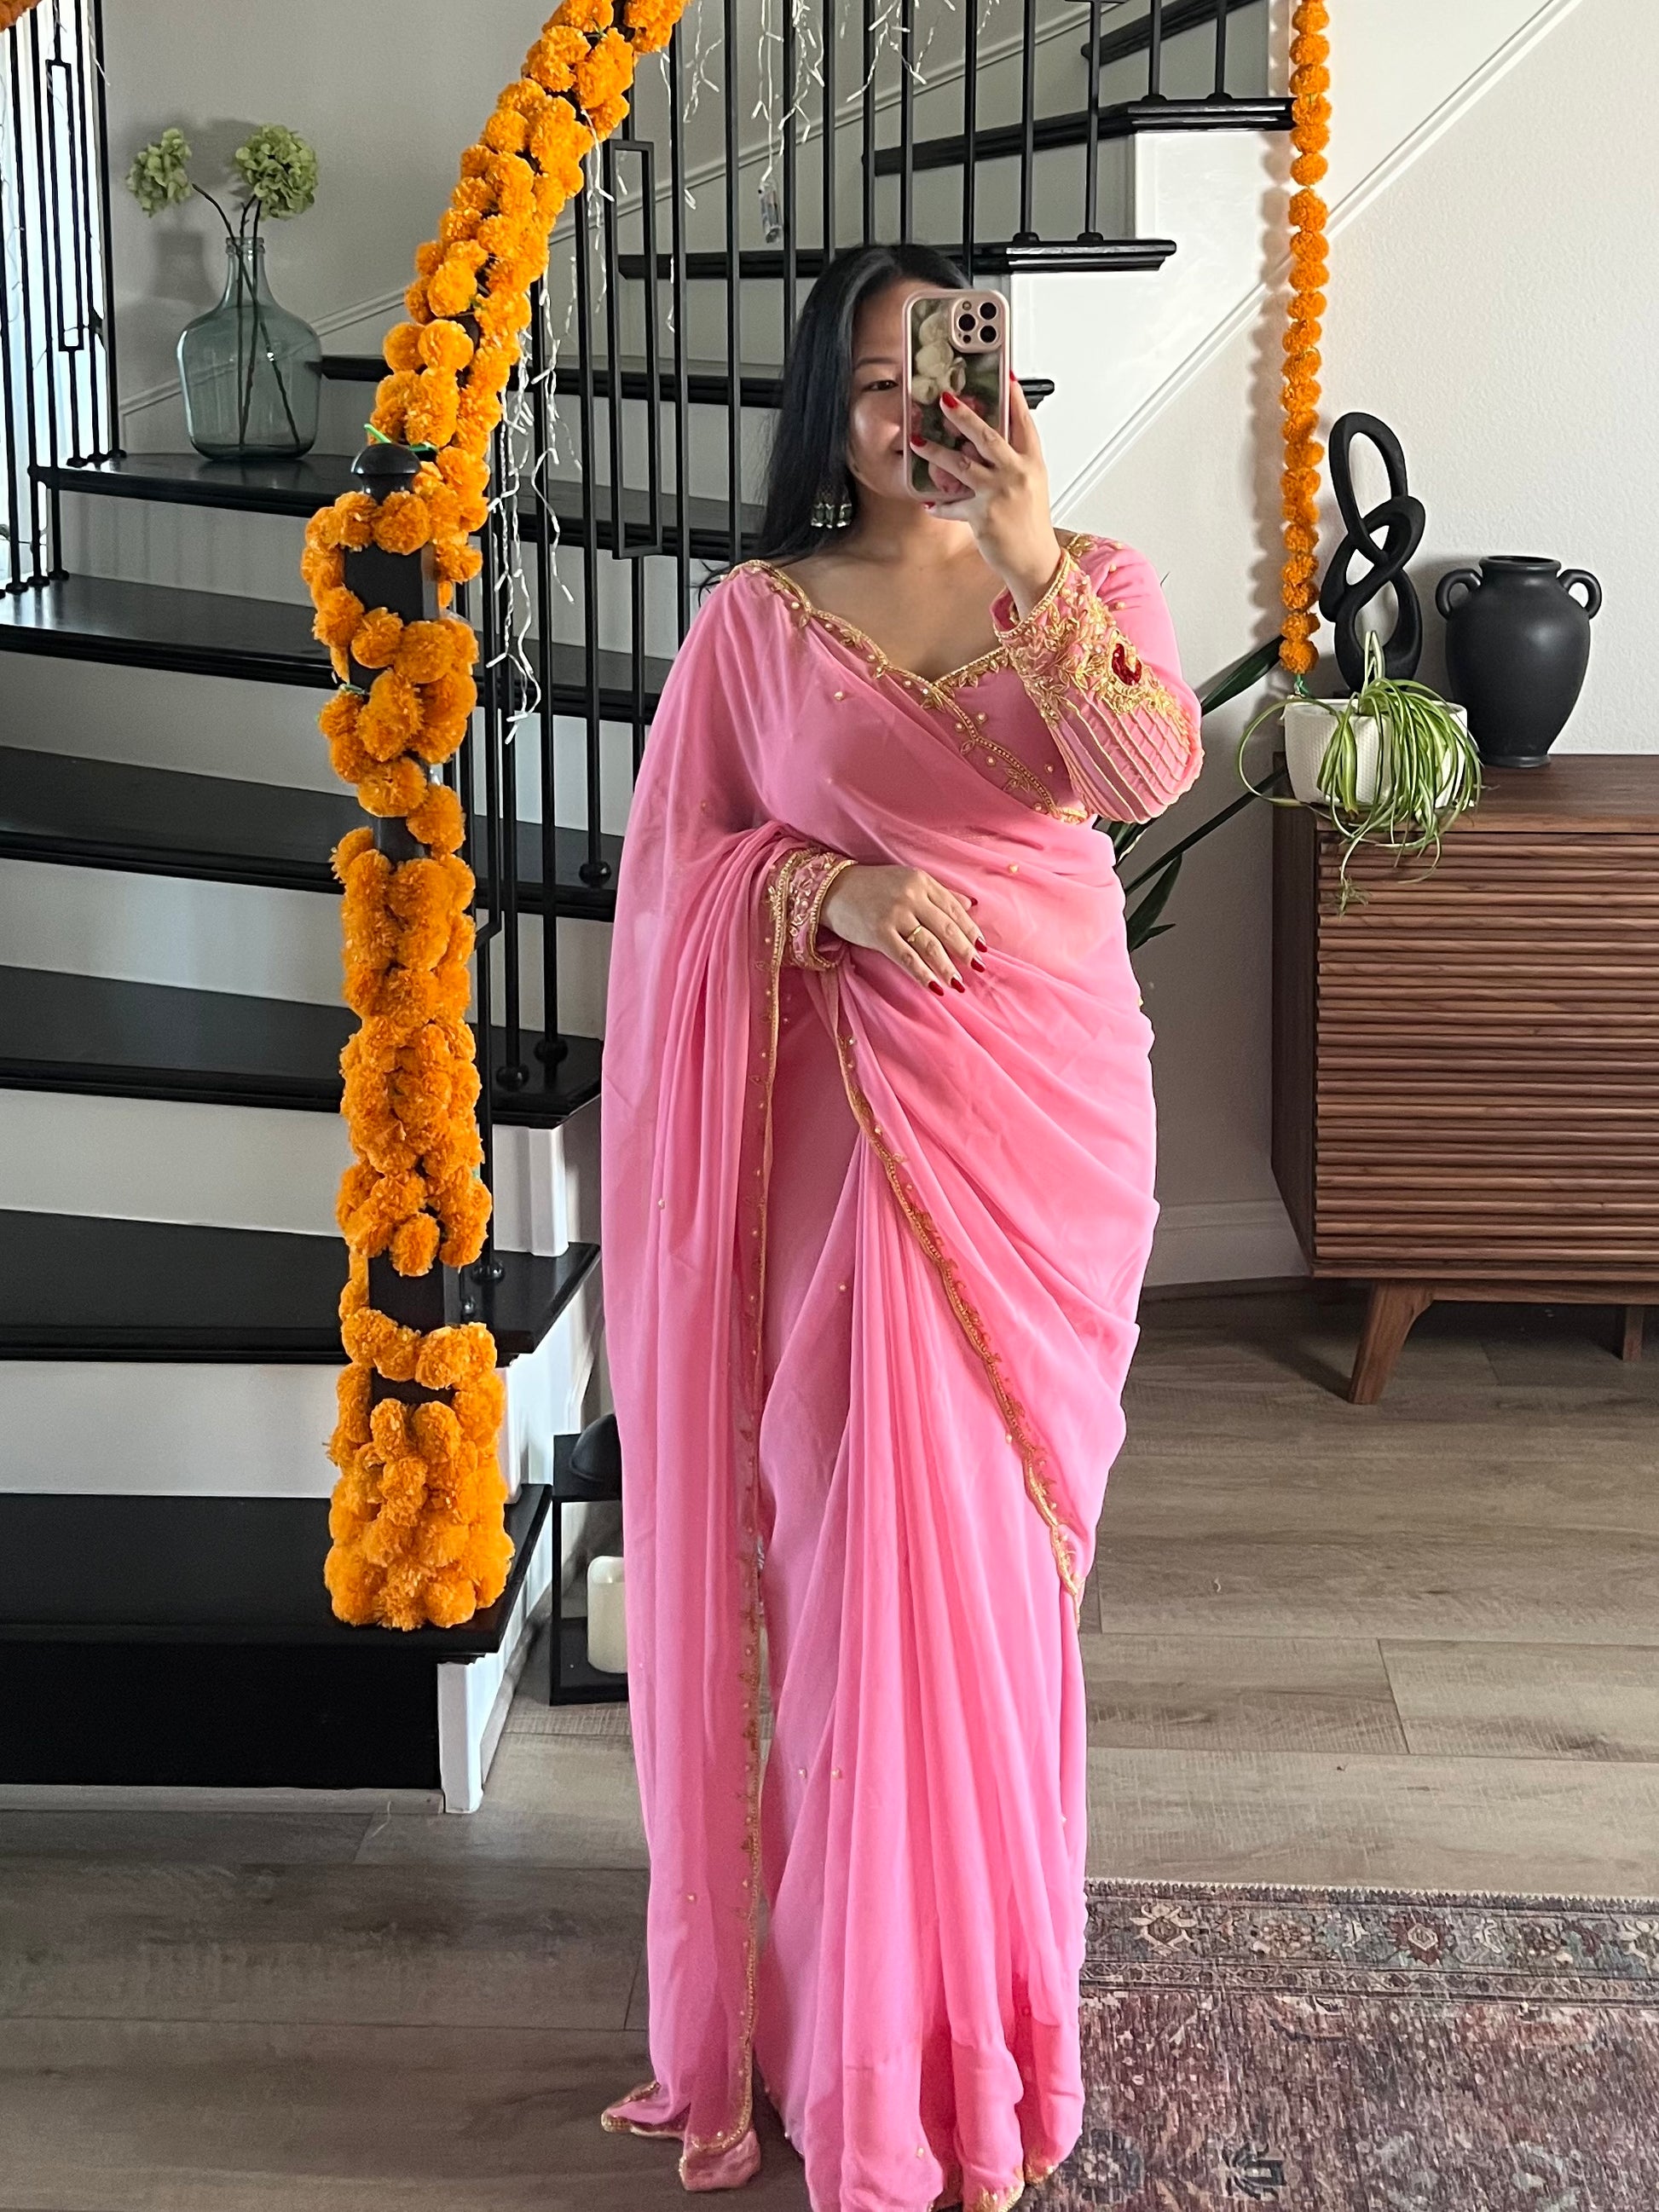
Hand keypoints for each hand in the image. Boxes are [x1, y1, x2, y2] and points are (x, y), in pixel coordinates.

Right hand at [820, 863, 986, 995]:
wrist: (832, 889)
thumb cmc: (872, 886)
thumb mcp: (908, 880)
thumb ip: (939, 893)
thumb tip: (971, 906)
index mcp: (921, 881)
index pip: (954, 909)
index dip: (971, 930)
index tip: (983, 947)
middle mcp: (911, 896)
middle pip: (946, 928)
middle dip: (965, 950)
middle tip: (978, 968)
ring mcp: (895, 914)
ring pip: (930, 944)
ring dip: (947, 966)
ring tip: (959, 983)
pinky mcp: (879, 933)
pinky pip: (907, 957)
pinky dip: (923, 973)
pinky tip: (935, 986)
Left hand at [910, 374, 1062, 613]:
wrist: (1034, 559)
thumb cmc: (1030, 523)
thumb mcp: (1031, 484)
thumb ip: (1012, 461)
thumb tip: (981, 442)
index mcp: (1032, 462)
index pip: (1024, 422)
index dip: (1014, 398)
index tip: (1006, 375)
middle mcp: (1017, 473)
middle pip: (987, 436)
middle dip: (963, 416)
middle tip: (944, 400)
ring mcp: (998, 494)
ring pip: (961, 464)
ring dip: (935, 451)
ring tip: (917, 441)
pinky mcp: (981, 515)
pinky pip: (952, 504)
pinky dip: (939, 504)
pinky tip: (930, 502)